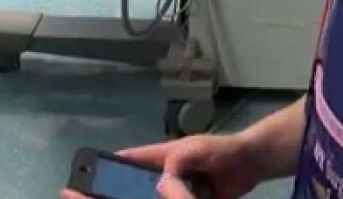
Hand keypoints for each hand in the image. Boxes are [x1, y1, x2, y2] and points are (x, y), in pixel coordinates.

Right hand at [60, 134, 262, 198]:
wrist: (252, 163)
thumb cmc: (221, 149)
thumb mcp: (196, 150)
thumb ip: (177, 164)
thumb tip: (161, 185)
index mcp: (162, 156)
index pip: (130, 159)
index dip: (110, 166)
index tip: (90, 175)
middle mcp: (164, 174)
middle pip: (136, 185)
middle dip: (121, 191)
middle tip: (100, 196)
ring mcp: (177, 190)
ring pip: (153, 197)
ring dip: (142, 198)